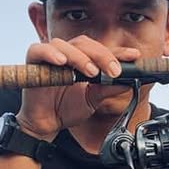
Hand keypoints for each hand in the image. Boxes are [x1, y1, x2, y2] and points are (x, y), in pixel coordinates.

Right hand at [15, 36, 141, 137]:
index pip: (102, 50)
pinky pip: (39, 50)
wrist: (46, 124)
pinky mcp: (33, 61)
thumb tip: (129, 81)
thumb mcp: (93, 100)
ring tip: (91, 72)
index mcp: (83, 60)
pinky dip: (51, 53)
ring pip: (66, 45)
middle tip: (113, 70)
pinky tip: (62, 62)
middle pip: (86, 43)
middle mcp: (67, 54)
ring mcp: (50, 56)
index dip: (118, 51)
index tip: (134, 56)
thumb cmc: (65, 109)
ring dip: (80, 57)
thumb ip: (108, 89)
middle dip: (102, 56)